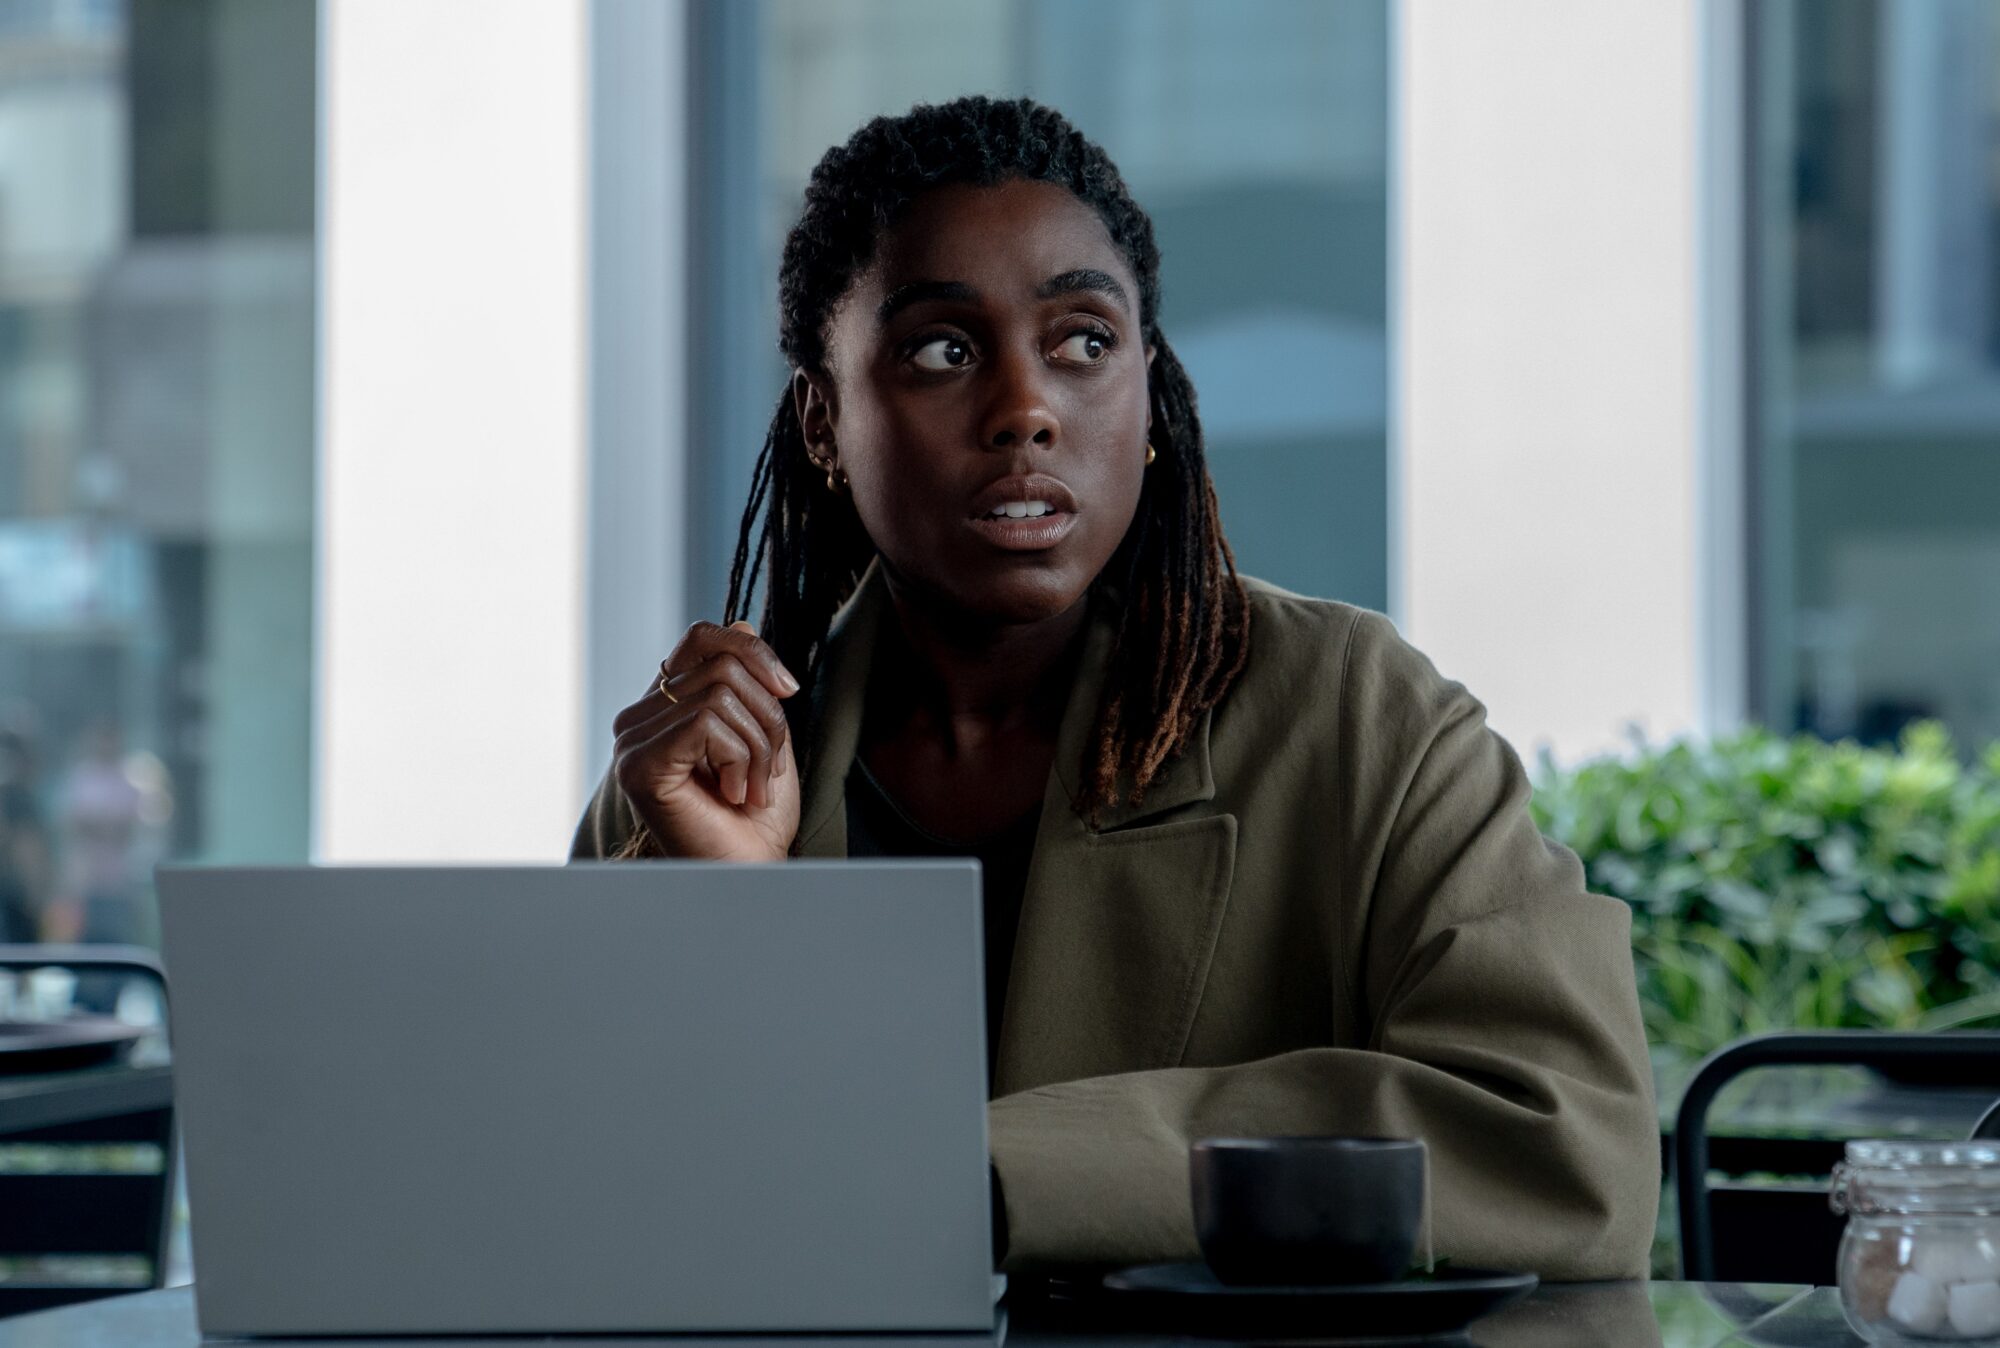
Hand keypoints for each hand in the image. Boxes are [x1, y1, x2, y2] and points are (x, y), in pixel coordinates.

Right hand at [611, 621, 801, 860]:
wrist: (749, 871)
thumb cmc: (755, 817)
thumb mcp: (763, 734)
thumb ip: (750, 684)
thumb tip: (743, 622)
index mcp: (667, 706)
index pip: (702, 637)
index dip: (752, 650)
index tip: (787, 690)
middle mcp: (640, 718)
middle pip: (722, 666)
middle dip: (768, 716)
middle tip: (768, 768)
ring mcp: (633, 741)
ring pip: (721, 694)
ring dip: (758, 746)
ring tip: (751, 788)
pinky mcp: (638, 763)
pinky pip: (705, 722)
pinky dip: (739, 758)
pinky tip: (732, 794)